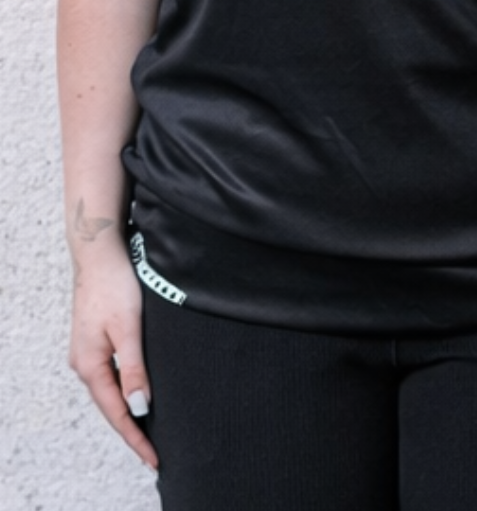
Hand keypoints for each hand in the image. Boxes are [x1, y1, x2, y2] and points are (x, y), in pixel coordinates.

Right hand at [69, 237, 157, 470]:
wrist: (99, 254)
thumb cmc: (115, 286)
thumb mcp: (129, 329)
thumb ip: (134, 369)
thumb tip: (139, 409)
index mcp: (90, 366)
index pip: (116, 413)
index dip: (136, 438)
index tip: (154, 460)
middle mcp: (84, 364)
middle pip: (111, 407)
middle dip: (132, 432)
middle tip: (155, 454)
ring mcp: (88, 353)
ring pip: (110, 392)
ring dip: (128, 412)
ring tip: (149, 432)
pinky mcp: (95, 341)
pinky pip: (111, 376)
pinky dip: (125, 391)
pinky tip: (137, 395)